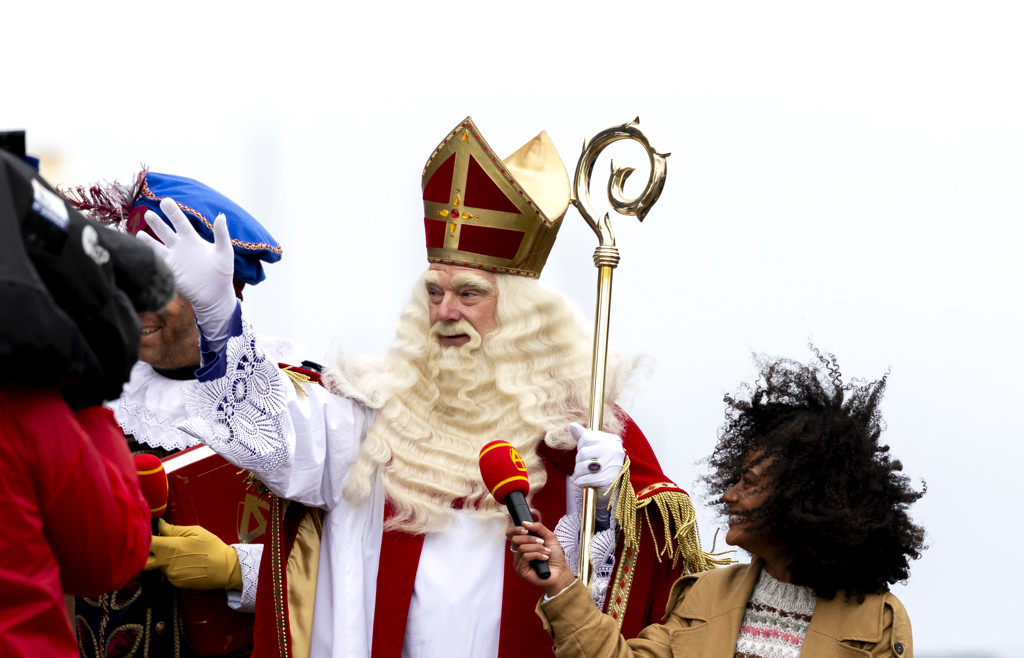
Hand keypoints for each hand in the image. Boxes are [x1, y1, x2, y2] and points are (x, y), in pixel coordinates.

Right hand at [137, 197, 235, 346]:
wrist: (215, 295)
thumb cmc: (222, 273)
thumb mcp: (224, 252)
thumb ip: (221, 234)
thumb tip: (221, 216)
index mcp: (193, 239)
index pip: (180, 222)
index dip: (172, 212)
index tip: (165, 201)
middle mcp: (180, 246)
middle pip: (165, 231)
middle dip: (157, 222)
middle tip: (148, 213)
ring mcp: (173, 258)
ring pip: (156, 245)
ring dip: (147, 239)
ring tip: (139, 232)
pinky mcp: (169, 271)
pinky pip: (156, 261)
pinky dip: (148, 256)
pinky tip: (139, 251)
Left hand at [144, 519, 241, 590]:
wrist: (226, 568)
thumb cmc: (212, 547)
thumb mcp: (196, 532)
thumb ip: (174, 529)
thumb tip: (159, 525)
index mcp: (170, 547)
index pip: (146, 543)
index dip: (142, 539)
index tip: (144, 535)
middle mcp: (166, 563)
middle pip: (142, 562)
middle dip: (143, 556)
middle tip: (151, 549)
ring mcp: (170, 576)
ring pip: (157, 567)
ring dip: (161, 561)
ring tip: (178, 555)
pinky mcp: (176, 584)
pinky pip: (167, 575)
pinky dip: (172, 569)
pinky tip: (185, 564)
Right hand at [507, 521, 574, 597]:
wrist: (560, 571)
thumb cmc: (554, 555)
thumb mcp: (549, 536)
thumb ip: (538, 528)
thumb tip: (524, 522)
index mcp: (522, 543)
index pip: (511, 534)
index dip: (516, 529)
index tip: (527, 529)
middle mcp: (518, 552)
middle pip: (515, 539)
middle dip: (530, 539)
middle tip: (542, 542)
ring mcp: (518, 562)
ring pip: (522, 548)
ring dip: (537, 548)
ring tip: (546, 551)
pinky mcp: (520, 570)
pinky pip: (525, 557)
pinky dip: (537, 555)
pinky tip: (544, 558)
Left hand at [570, 422, 623, 490]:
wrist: (615, 489)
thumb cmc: (604, 465)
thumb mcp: (597, 447)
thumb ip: (584, 436)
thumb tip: (572, 425)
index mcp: (613, 440)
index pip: (586, 437)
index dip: (582, 446)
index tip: (588, 453)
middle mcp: (614, 451)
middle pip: (583, 452)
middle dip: (580, 461)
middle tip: (586, 466)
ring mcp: (611, 466)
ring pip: (582, 466)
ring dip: (579, 472)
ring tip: (585, 474)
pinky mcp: (606, 481)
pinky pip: (583, 479)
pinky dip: (580, 482)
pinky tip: (585, 482)